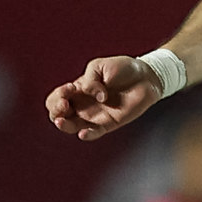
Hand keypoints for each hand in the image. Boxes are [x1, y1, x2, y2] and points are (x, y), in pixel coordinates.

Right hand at [45, 56, 160, 141]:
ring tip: (61, 121)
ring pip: (71, 126)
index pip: (57, 97)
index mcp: (78, 89)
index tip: (70, 88)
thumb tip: (95, 96)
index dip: (58, 95)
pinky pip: (94, 133)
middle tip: (64, 105)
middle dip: (55, 110)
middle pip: (58, 114)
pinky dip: (87, 135)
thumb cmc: (123, 69)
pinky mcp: (108, 123)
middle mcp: (83, 104)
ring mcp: (94, 115)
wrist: (146, 77)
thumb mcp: (100, 66)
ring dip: (64, 125)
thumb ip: (91, 80)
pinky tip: (83, 133)